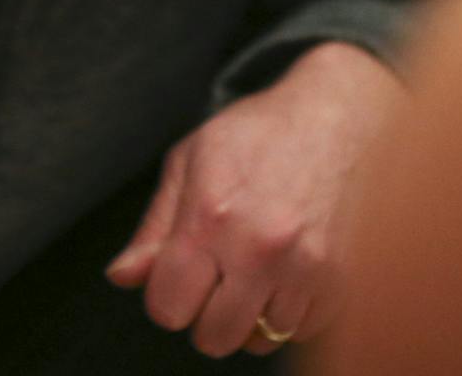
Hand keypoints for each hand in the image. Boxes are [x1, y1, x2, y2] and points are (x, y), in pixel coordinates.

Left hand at [106, 43, 404, 357]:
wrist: (337, 119)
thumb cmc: (256, 135)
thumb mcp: (188, 161)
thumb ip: (153, 227)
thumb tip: (121, 277)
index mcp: (210, 217)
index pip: (168, 308)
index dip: (166, 296)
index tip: (180, 275)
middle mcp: (258, 249)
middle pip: (214, 338)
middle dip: (205, 314)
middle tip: (217, 276)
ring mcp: (305, 268)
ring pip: (260, 341)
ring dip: (250, 315)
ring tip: (254, 269)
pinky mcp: (339, 279)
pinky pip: (300, 332)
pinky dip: (288, 313)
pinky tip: (284, 272)